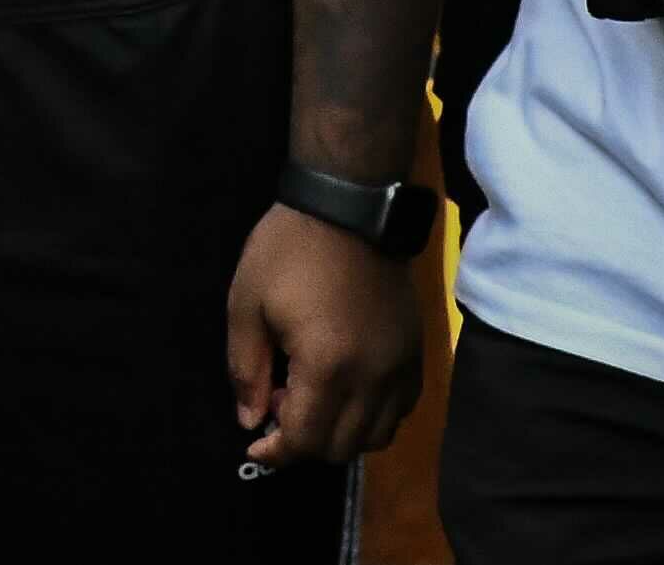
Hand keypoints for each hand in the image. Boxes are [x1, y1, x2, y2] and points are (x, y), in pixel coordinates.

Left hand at [225, 206, 421, 466]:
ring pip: (376, 437)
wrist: (349, 211)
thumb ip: (246, 370)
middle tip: (280, 399)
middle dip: (304, 441)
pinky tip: (347, 389)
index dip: (277, 452)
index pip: (306, 440)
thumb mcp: (246, 305)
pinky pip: (401, 412)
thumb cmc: (287, 252)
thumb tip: (251, 421)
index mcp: (327, 366)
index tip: (256, 444)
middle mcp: (373, 378)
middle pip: (342, 448)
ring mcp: (401, 370)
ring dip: (340, 434)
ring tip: (312, 394)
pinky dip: (372, 418)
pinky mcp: (417, 357)